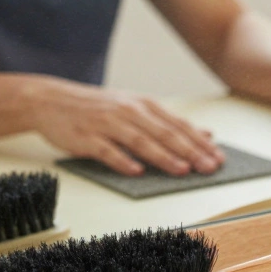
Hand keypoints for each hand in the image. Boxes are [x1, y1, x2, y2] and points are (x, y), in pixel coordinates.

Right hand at [26, 78, 223, 175]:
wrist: (51, 99)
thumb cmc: (100, 107)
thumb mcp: (137, 107)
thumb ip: (170, 122)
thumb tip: (207, 133)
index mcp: (145, 105)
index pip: (179, 125)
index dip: (200, 142)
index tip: (218, 157)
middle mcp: (129, 112)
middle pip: (165, 133)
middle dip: (190, 151)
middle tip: (209, 166)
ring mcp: (107, 124)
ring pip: (140, 141)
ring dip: (163, 157)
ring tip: (182, 169)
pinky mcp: (86, 137)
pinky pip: (107, 151)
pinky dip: (122, 161)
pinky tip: (137, 171)